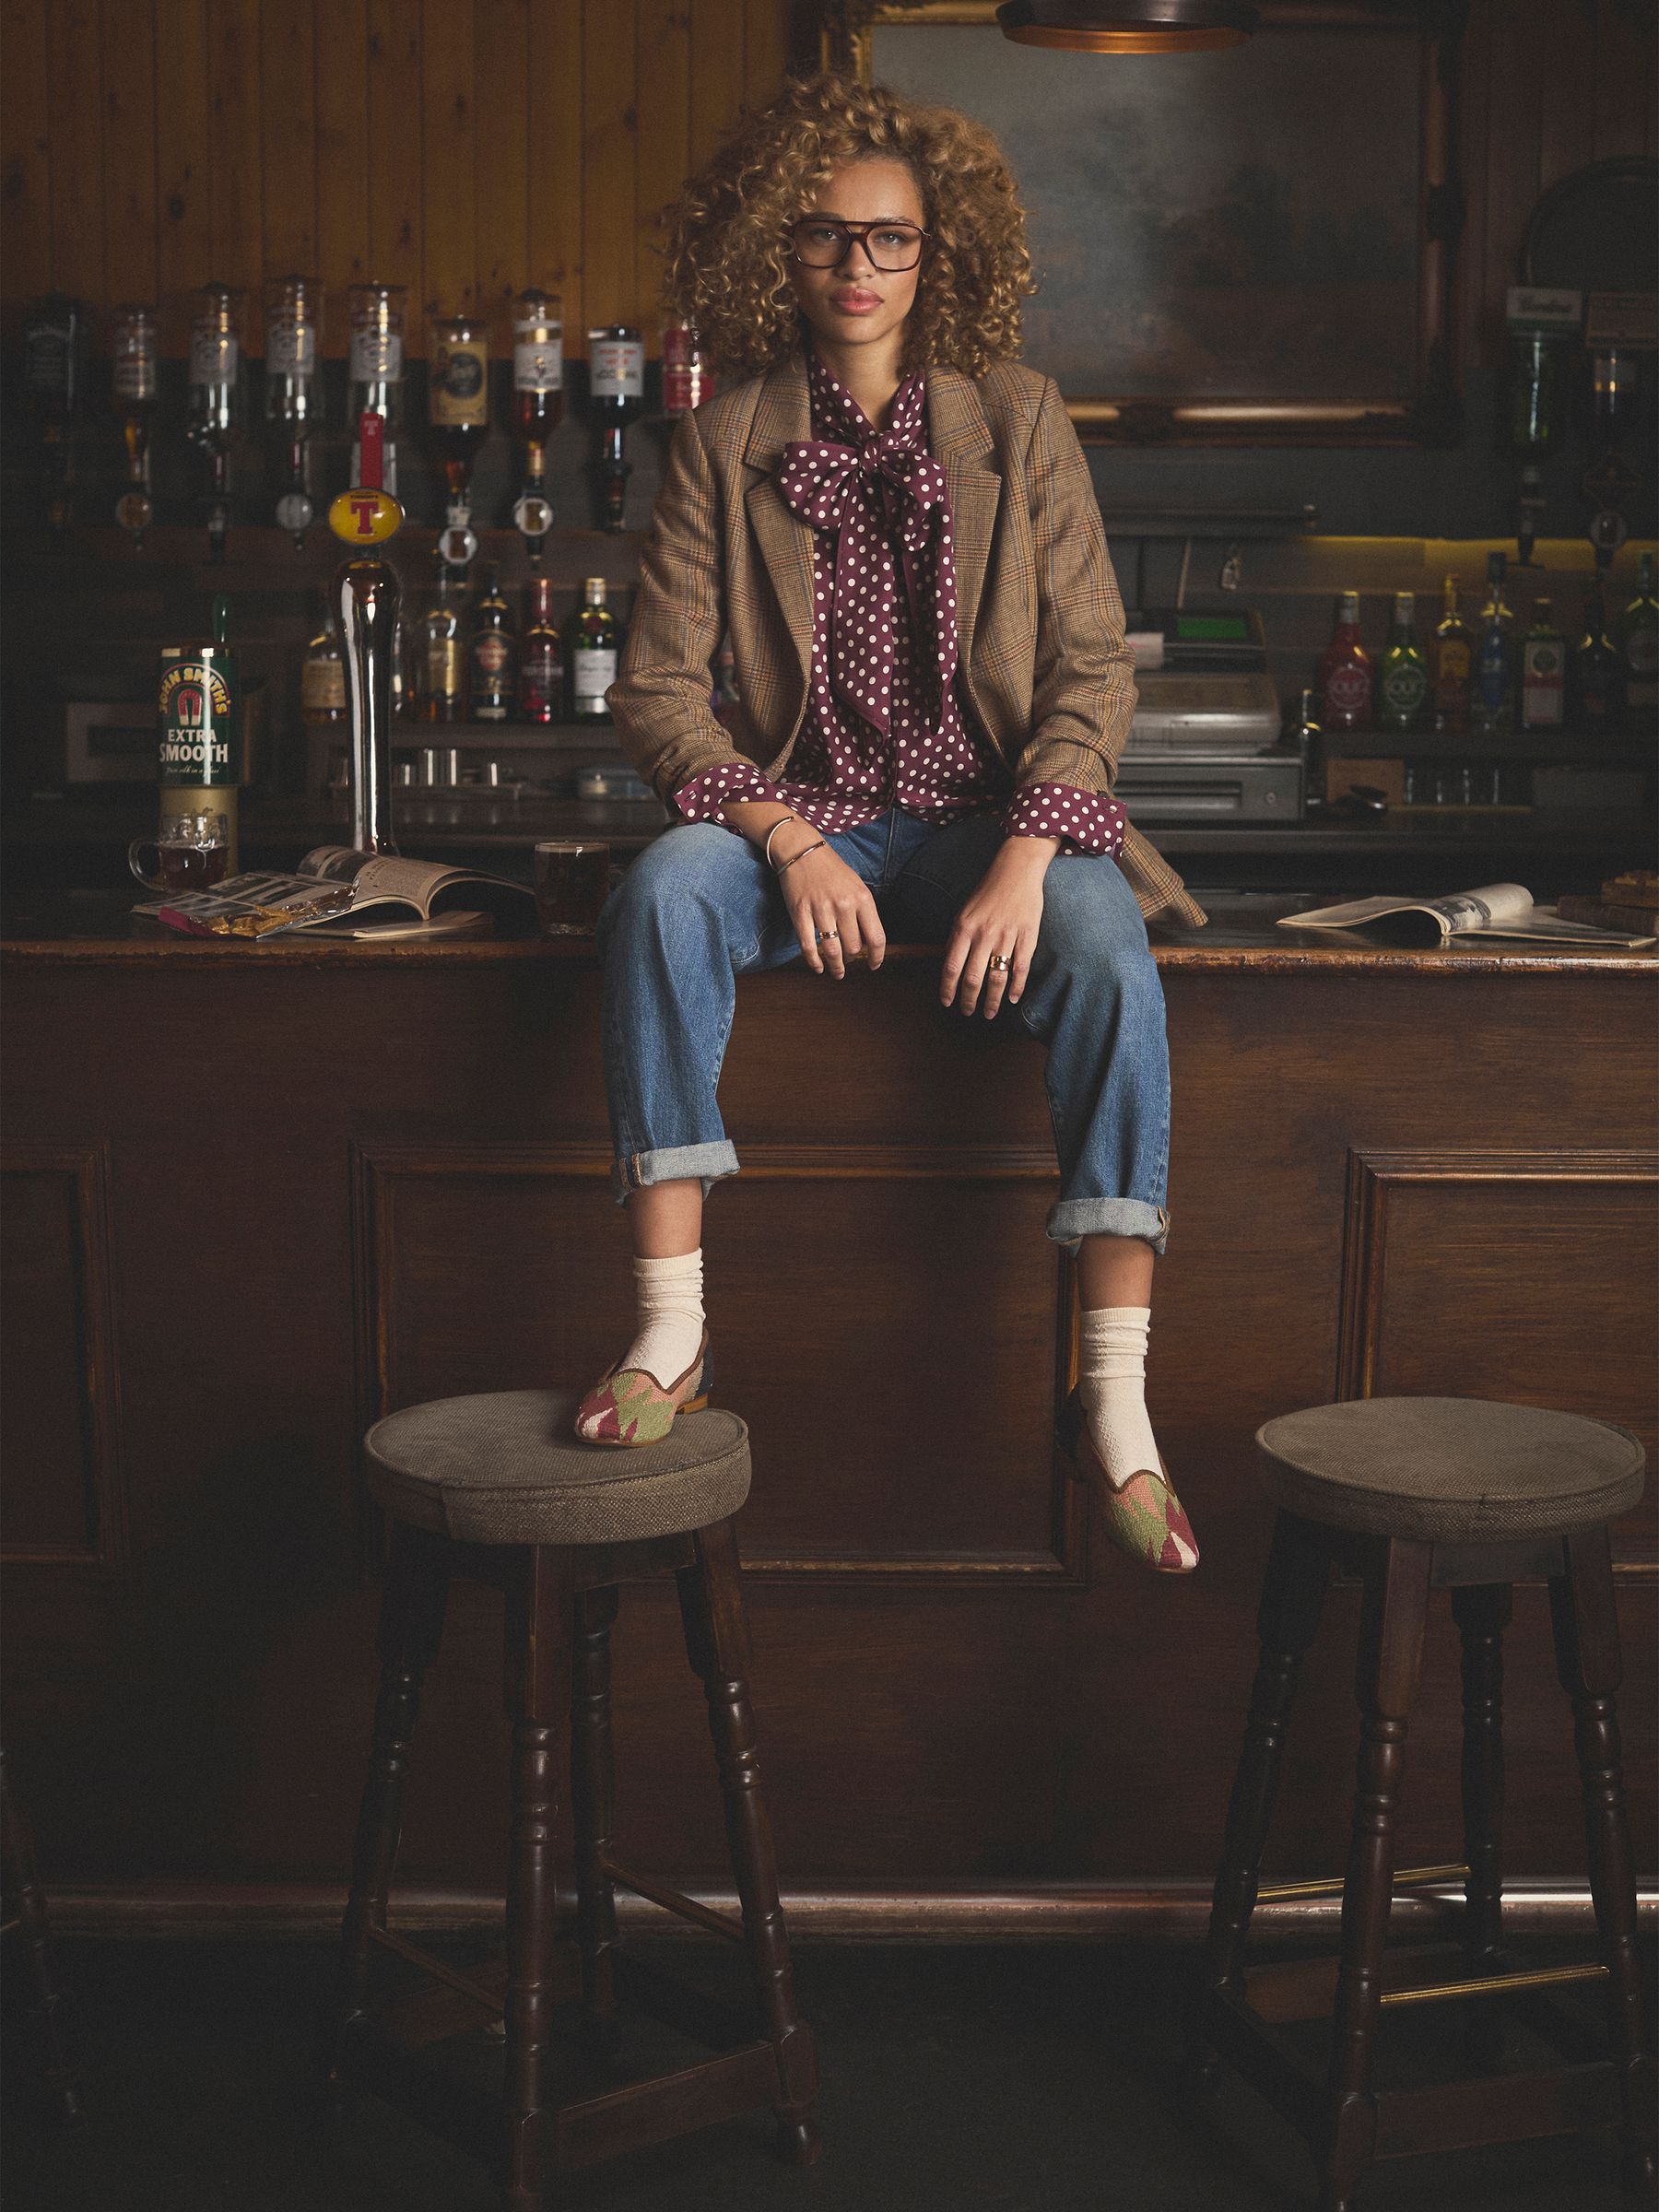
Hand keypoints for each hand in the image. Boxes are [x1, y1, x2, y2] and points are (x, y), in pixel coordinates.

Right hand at [777, 839, 885, 978]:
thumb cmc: (832, 871)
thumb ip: (863, 912)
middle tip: (849, 962)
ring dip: (836, 967)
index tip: (873, 965)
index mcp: (862, 898)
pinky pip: (808, 946)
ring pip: (832, 951)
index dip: (876, 956)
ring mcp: (821, 909)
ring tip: (837, 972)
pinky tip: (818, 968)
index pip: (876, 937)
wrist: (802, 851)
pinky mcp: (800, 913)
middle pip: (853, 947)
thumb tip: (867, 943)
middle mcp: (844, 905)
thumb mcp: (856, 886)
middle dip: (852, 959)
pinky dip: (814, 962)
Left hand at [940, 836, 1055, 1016]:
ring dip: (992, 1000)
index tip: (947, 1003)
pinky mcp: (1027, 936)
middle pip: (973, 978)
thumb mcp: (964, 911)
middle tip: (968, 1012)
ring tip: (989, 1013)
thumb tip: (951, 966)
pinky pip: (1021, 968)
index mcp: (964, 928)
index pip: (951, 967)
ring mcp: (1006, 937)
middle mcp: (983, 934)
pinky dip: (1017, 987)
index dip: (948, 989)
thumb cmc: (988, 891)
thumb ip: (958, 938)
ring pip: (997, 978)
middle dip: (969, 1000)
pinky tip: (1012, 998)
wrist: (1017, 870)